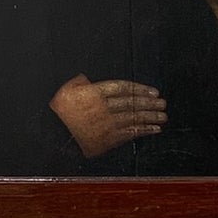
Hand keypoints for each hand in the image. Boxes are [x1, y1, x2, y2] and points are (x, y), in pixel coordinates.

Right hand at [50, 74, 165, 157]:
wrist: (54, 136)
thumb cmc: (59, 113)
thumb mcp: (67, 90)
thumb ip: (81, 82)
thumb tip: (87, 78)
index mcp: (95, 93)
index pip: (123, 88)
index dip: (140, 89)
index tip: (152, 91)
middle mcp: (104, 108)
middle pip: (132, 103)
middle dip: (149, 103)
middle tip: (162, 102)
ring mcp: (107, 124)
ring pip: (134, 118)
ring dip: (151, 117)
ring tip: (163, 115)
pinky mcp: (108, 138)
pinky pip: (130, 133)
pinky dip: (144, 131)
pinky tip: (155, 129)